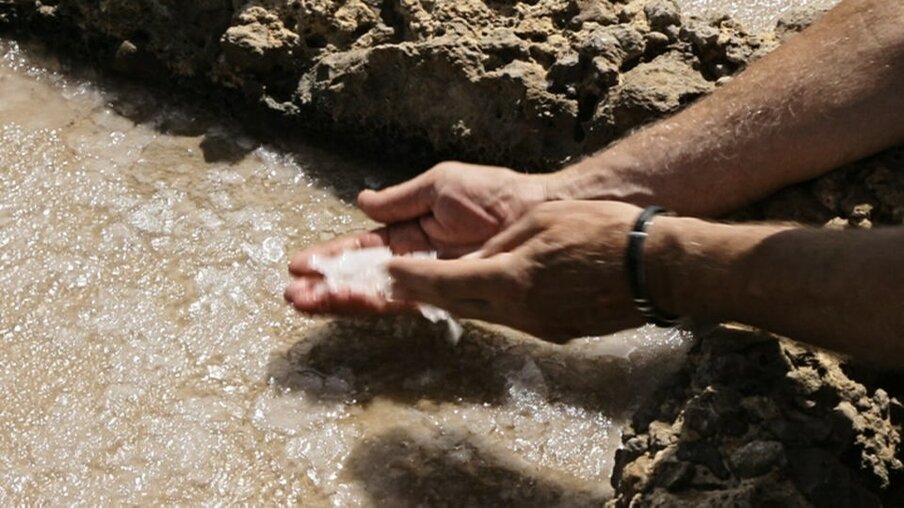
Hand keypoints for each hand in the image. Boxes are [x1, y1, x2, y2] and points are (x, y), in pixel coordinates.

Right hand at [285, 161, 548, 313]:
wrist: (536, 211)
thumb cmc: (494, 193)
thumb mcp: (438, 186)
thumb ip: (400, 201)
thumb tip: (362, 203)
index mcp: (409, 233)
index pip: (361, 249)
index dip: (331, 257)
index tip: (299, 265)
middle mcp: (415, 261)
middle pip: (362, 278)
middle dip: (327, 286)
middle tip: (292, 295)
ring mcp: (430, 279)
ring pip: (377, 293)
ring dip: (340, 298)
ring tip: (305, 303)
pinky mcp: (448, 293)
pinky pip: (406, 300)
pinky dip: (375, 301)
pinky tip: (347, 302)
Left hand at [386, 201, 663, 341]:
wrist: (655, 268)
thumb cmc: (603, 231)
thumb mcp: (542, 222)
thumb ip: (500, 244)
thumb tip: (476, 259)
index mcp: (510, 278)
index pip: (443, 282)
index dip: (409, 279)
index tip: (385, 273)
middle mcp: (518, 310)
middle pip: (456, 305)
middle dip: (421, 295)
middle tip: (395, 284)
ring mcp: (539, 325)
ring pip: (483, 314)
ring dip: (454, 301)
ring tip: (428, 288)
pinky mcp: (557, 331)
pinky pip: (511, 318)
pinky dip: (489, 305)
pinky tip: (482, 293)